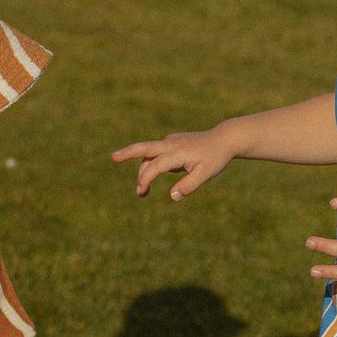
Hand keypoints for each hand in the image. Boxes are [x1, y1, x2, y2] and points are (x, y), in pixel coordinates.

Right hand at [112, 127, 232, 200]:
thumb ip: (189, 186)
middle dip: (128, 152)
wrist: (223, 139)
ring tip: (143, 192)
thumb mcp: (206, 174)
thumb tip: (172, 197)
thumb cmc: (215, 158)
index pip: (155, 166)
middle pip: (144, 147)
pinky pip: (157, 154)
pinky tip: (166, 174)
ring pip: (149, 155)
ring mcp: (170, 141)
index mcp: (178, 152)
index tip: (142, 192)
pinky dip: (152, 165)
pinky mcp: (171, 142)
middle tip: (113, 157)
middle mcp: (171, 143)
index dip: (146, 179)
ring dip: (143, 171)